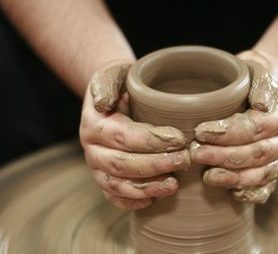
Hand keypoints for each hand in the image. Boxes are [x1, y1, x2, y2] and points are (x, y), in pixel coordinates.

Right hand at [80, 60, 190, 209]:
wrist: (112, 98)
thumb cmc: (121, 85)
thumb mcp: (114, 75)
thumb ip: (107, 84)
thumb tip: (103, 104)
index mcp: (94, 124)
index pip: (123, 136)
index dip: (151, 140)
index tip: (179, 138)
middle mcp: (92, 149)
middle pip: (122, 164)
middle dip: (156, 165)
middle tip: (185, 160)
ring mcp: (96, 167)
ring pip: (118, 185)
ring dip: (148, 188)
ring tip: (174, 184)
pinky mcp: (104, 180)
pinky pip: (115, 197)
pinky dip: (134, 202)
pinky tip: (156, 199)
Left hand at [190, 50, 277, 202]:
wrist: (272, 86)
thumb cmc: (257, 73)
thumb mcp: (259, 64)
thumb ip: (261, 80)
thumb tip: (261, 105)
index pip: (256, 126)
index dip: (228, 132)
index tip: (201, 131)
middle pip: (257, 153)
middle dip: (224, 156)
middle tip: (196, 154)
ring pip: (261, 173)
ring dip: (233, 178)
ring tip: (207, 177)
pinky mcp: (275, 168)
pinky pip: (267, 187)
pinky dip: (251, 193)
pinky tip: (232, 194)